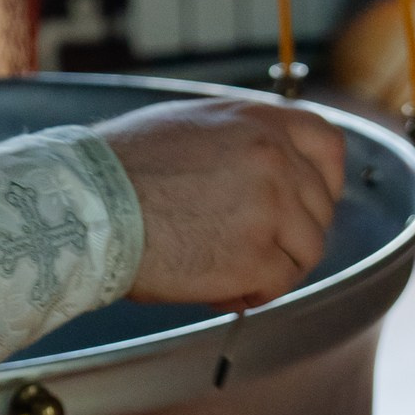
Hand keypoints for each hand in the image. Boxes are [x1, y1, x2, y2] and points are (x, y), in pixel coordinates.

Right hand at [95, 94, 344, 308]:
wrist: (88, 207)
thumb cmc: (118, 170)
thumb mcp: (189, 126)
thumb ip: (239, 141)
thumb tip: (264, 167)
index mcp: (258, 121)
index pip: (327, 143)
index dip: (326, 179)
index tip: (311, 201)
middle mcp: (274, 158)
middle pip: (320, 207)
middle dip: (292, 233)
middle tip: (252, 249)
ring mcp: (270, 207)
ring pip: (307, 250)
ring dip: (275, 266)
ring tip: (231, 272)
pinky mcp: (255, 256)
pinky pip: (279, 284)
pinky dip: (255, 293)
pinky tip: (221, 290)